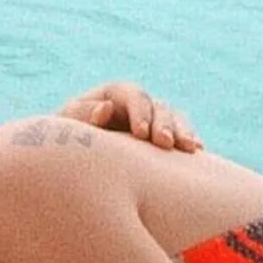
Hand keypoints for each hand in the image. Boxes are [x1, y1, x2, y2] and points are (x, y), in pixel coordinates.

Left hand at [57, 81, 202, 151]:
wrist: (73, 167)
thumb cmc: (64, 144)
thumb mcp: (66, 130)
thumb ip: (81, 117)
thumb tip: (106, 108)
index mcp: (112, 97)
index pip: (132, 95)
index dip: (139, 111)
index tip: (140, 134)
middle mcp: (136, 107)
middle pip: (157, 107)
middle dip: (163, 124)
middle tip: (164, 144)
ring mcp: (151, 123)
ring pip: (174, 119)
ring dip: (182, 131)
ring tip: (188, 147)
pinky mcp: (160, 143)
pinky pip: (180, 137)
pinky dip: (189, 141)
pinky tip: (198, 151)